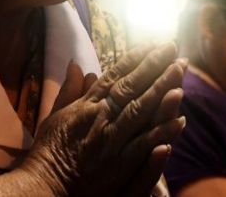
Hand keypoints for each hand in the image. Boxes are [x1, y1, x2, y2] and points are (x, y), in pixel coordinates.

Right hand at [22, 43, 186, 196]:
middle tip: (174, 47)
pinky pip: (144, 144)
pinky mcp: (118, 164)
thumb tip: (76, 64)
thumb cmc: (49, 151)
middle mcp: (100, 117)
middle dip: (154, 65)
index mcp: (86, 105)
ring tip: (180, 70)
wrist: (44, 185)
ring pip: (141, 109)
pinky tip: (181, 120)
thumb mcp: (55, 115)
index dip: (134, 57)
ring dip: (162, 88)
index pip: (114, 75)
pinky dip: (162, 132)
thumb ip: (69, 90)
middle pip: (131, 86)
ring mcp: (110, 140)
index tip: (152, 42)